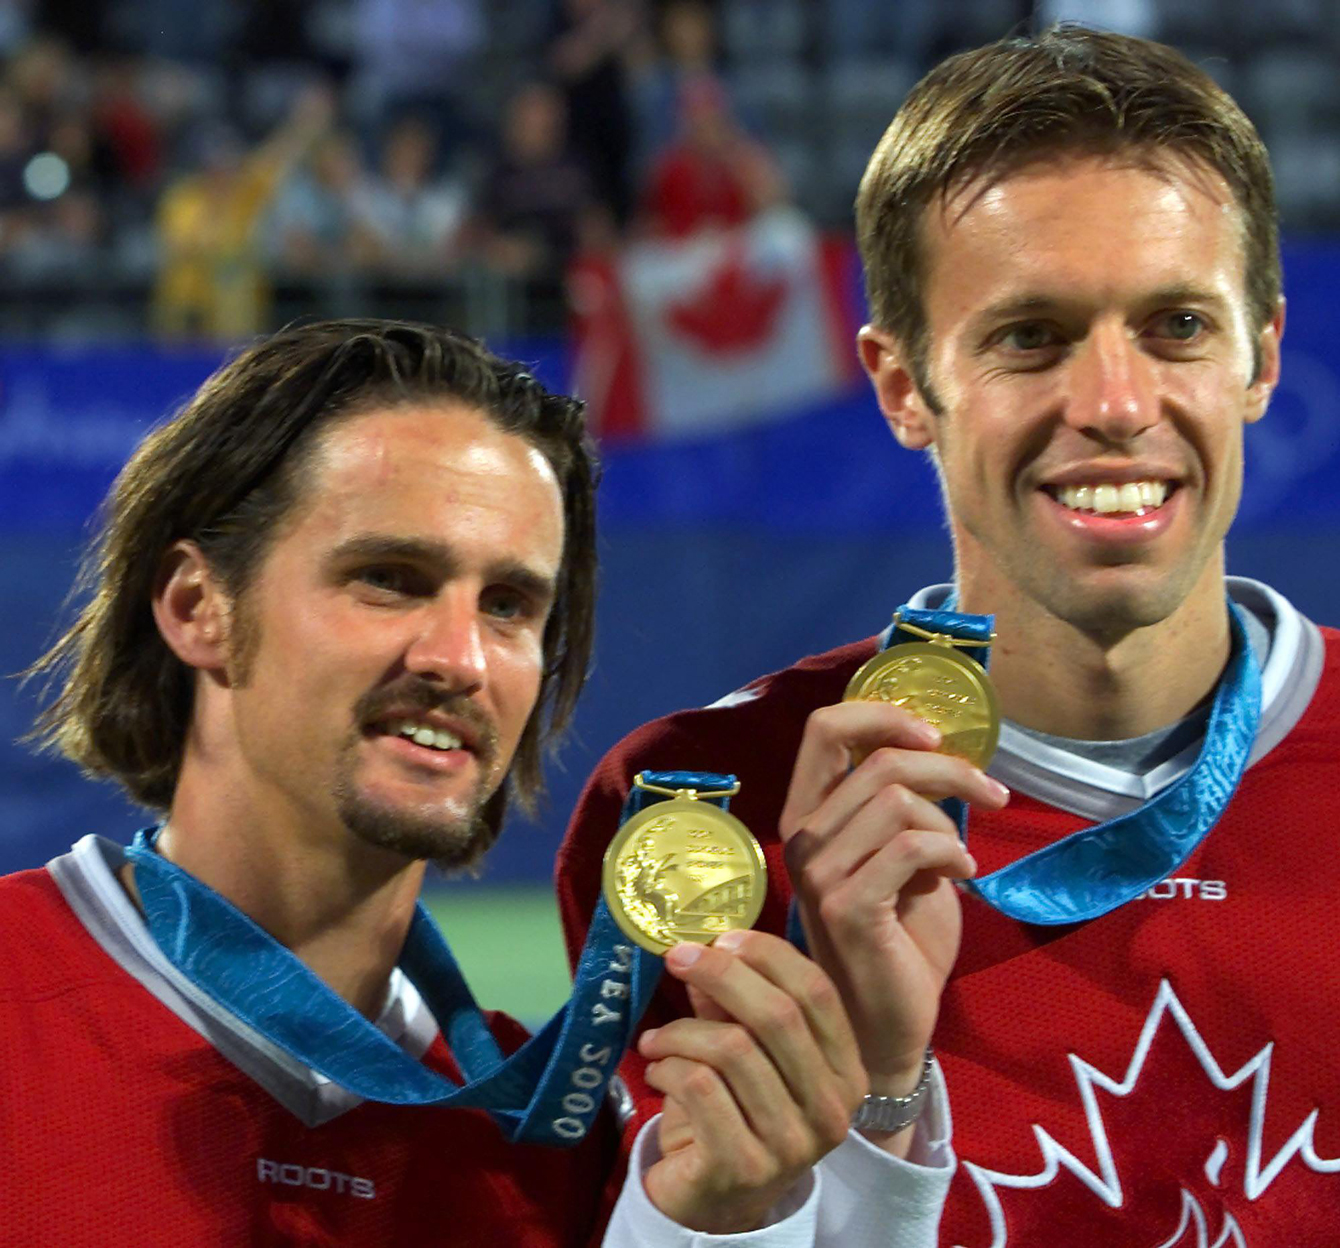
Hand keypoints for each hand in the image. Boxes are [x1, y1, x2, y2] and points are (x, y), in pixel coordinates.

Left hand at [637, 930, 867, 1232]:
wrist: (714, 1203)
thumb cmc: (734, 1113)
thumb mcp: (746, 1052)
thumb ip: (734, 1003)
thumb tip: (706, 945)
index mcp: (846, 1071)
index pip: (817, 992)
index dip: (767, 954)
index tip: (722, 937)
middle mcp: (831, 1109)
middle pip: (777, 1015)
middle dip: (720, 974)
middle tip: (677, 958)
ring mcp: (792, 1143)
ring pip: (732, 1048)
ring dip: (680, 1031)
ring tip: (656, 1039)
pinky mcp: (743, 1166)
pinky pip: (698, 1086)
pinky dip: (666, 1067)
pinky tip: (656, 1070)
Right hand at [779, 702, 1008, 1115]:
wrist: (889, 1024)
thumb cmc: (899, 939)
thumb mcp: (904, 858)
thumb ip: (906, 809)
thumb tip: (941, 754)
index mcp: (808, 815)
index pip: (824, 730)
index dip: (882, 715)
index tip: (934, 737)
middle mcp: (802, 837)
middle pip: (878, 760)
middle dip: (948, 769)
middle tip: (990, 794)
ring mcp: (818, 873)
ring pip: (897, 800)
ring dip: (949, 822)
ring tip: (961, 859)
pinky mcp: (846, 907)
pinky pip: (912, 846)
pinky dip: (950, 853)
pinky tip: (962, 876)